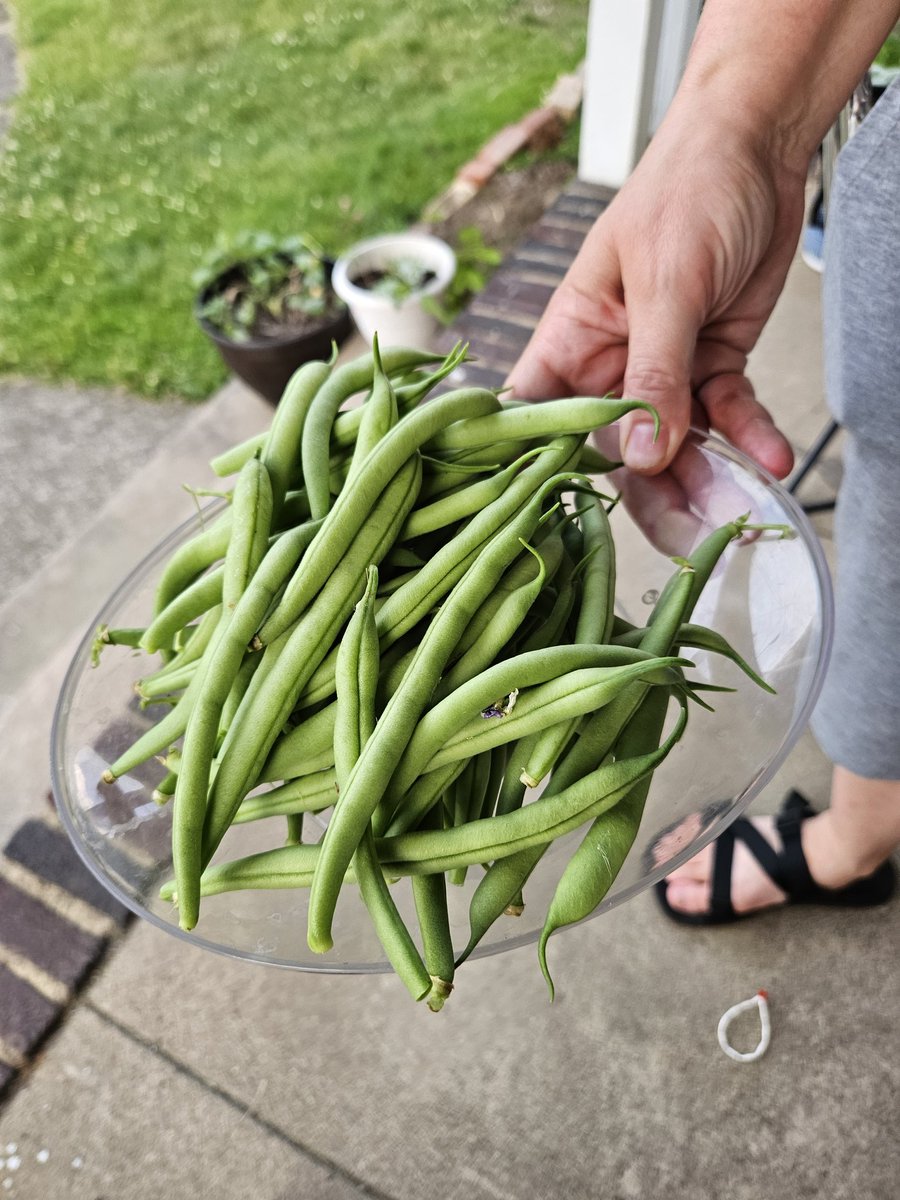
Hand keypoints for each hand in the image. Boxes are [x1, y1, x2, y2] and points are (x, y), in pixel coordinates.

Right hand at [507, 112, 803, 486]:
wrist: (760, 146)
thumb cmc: (687, 190)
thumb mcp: (666, 284)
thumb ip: (653, 375)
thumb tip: (640, 457)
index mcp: (571, 338)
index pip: (537, 413)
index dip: (538, 464)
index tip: (553, 514)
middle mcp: (610, 363)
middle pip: (612, 449)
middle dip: (647, 491)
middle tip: (681, 533)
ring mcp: (663, 369)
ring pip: (673, 445)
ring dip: (705, 477)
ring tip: (736, 506)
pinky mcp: (713, 367)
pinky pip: (727, 416)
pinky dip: (750, 437)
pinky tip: (770, 457)